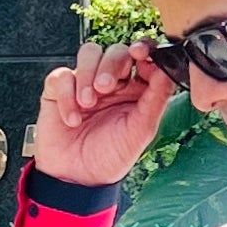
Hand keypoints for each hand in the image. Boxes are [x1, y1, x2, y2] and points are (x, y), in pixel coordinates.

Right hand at [30, 38, 171, 189]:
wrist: (76, 178)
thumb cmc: (110, 156)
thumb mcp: (141, 130)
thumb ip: (156, 98)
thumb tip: (168, 70)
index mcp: (137, 89)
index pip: (143, 57)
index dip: (143, 48)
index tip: (141, 53)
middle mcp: (113, 82)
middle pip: (116, 51)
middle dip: (112, 65)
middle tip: (106, 88)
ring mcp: (85, 82)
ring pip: (89, 53)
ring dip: (87, 74)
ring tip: (88, 103)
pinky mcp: (59, 89)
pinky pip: (61, 76)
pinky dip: (66, 95)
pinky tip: (72, 118)